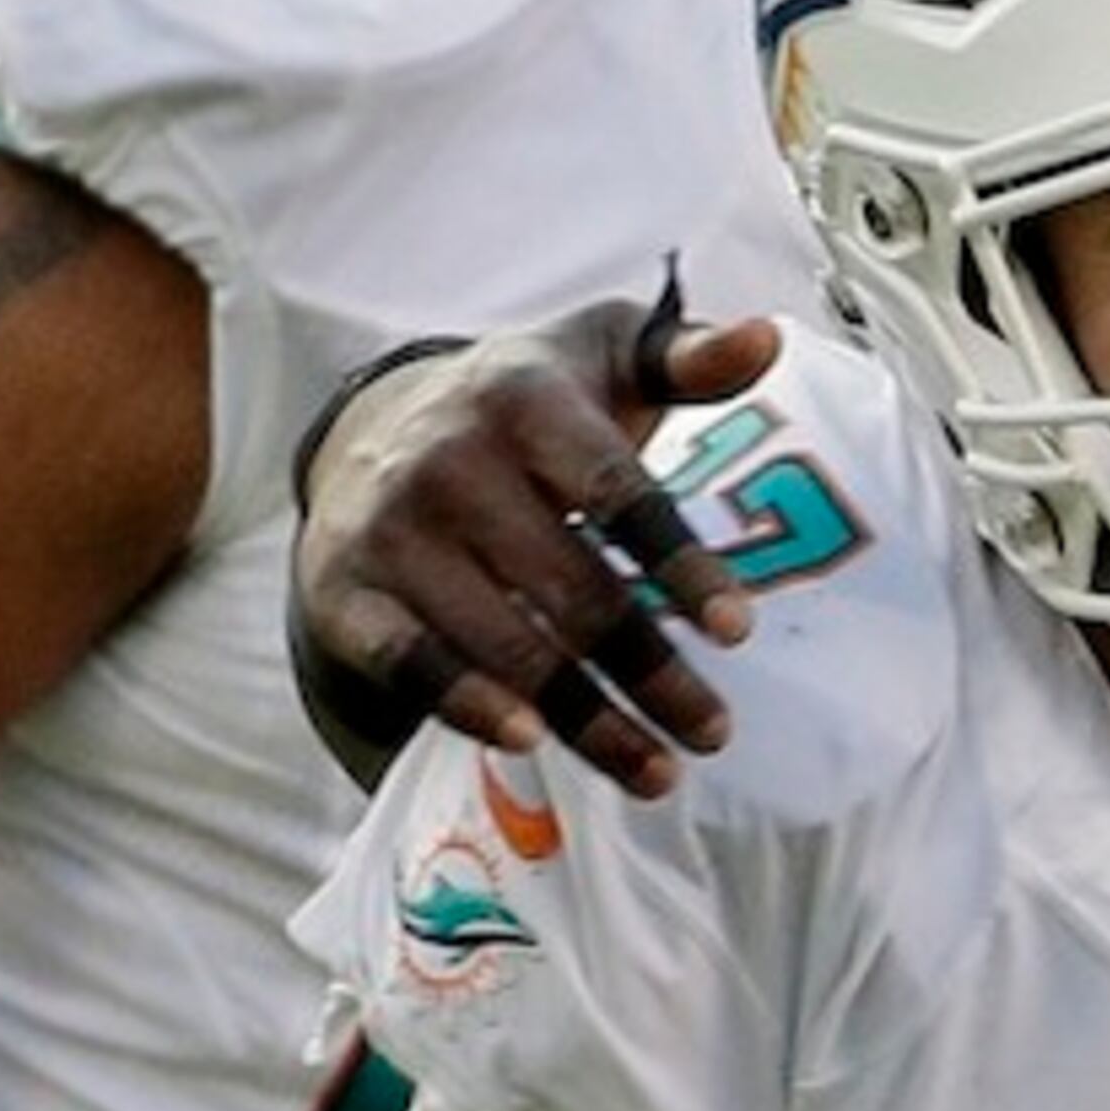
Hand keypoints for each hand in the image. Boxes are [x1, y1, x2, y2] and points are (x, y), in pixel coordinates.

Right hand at [292, 285, 781, 797]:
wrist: (374, 423)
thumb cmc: (532, 404)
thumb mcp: (607, 355)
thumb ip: (688, 358)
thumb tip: (765, 341)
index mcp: (524, 397)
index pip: (617, 494)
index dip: (679, 565)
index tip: (739, 632)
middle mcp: (447, 459)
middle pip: (571, 589)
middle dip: (651, 671)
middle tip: (714, 733)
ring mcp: (388, 528)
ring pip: (505, 643)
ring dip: (586, 718)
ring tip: (658, 770)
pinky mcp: (344, 589)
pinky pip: (411, 663)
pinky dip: (467, 705)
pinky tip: (532, 742)